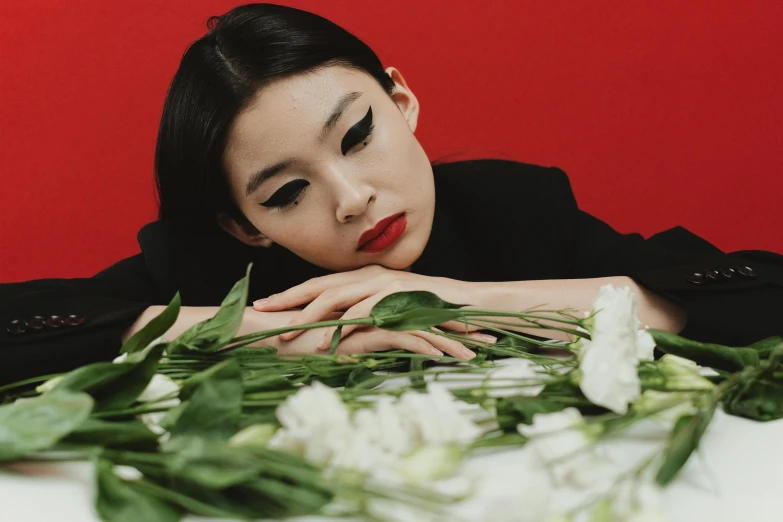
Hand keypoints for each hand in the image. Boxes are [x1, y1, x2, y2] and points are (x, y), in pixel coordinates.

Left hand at [253, 265, 492, 353]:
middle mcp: (369, 276)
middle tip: (261, 313)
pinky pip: (361, 313)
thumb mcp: (391, 309)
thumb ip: (366, 314)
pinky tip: (325, 344)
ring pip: (335, 298)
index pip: (320, 284)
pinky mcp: (397, 298)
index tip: (264, 305)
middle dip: (288, 301)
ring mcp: (383, 284)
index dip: (291, 295)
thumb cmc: (428, 311)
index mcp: (364, 277)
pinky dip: (341, 329)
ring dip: (307, 317)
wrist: (468, 305)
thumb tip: (339, 332)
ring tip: (286, 336)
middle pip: (319, 286)